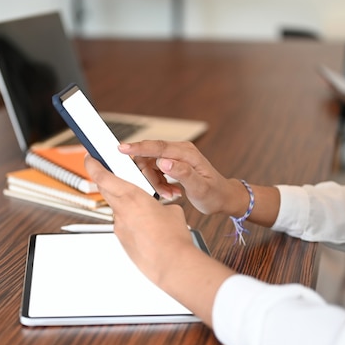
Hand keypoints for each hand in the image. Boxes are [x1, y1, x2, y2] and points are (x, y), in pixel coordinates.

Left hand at [84, 154, 234, 324]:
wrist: (172, 264)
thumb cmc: (173, 238)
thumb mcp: (171, 210)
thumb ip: (159, 204)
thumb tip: (158, 209)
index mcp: (132, 197)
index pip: (103, 176)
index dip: (93, 165)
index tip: (90, 158)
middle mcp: (121, 212)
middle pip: (105, 190)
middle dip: (106, 179)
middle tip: (109, 172)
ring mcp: (120, 228)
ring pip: (116, 209)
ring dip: (125, 204)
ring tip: (145, 210)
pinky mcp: (122, 241)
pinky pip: (124, 226)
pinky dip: (133, 223)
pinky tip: (148, 229)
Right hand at [118, 141, 248, 216]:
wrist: (223, 197)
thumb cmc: (214, 194)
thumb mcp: (199, 187)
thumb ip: (182, 173)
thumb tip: (164, 162)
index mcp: (186, 153)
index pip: (157, 147)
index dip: (138, 147)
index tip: (121, 148)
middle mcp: (180, 151)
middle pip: (150, 157)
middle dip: (150, 176)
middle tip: (163, 192)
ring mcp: (175, 156)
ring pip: (151, 165)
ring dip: (156, 182)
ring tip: (171, 194)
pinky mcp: (173, 163)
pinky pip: (156, 171)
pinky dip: (159, 183)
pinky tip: (171, 191)